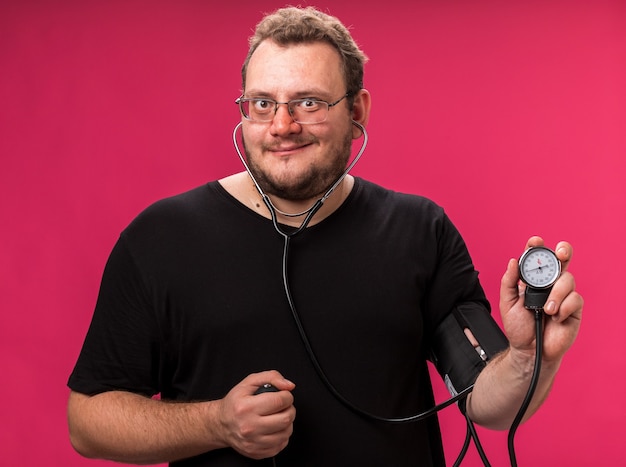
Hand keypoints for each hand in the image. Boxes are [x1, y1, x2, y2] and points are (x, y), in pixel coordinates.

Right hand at [215, 370, 295, 459]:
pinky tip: (273, 428)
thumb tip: (289, 385)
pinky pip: (281, 445)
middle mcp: (249, 427)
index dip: (287, 396)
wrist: (221, 424)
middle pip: (286, 418)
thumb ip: (271, 377)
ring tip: (278, 417)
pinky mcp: (257, 452)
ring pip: (286, 433)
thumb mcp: (249, 382)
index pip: (279, 401)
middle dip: (290, 409)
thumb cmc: (235, 403)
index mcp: (246, 408)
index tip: (284, 396)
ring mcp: (253, 442)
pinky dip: (282, 436)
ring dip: (287, 423)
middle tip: (283, 406)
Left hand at [499, 236, 582, 365]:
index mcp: (533, 280)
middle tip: (559, 253)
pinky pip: (575, 298)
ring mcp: (563, 295)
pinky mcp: (574, 308)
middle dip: (563, 251)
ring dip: (556, 293)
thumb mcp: (507, 303)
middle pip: (561, 260)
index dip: (537, 247)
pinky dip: (564, 306)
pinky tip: (556, 317)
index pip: (537, 258)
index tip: (534, 241)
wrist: (529, 350)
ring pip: (567, 279)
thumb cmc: (519, 327)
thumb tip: (513, 261)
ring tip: (547, 309)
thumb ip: (508, 282)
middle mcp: (550, 284)